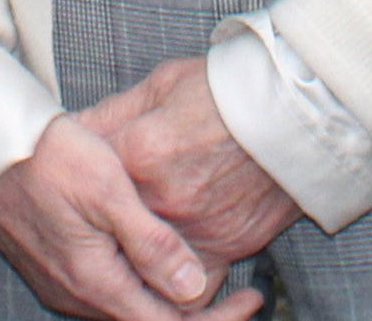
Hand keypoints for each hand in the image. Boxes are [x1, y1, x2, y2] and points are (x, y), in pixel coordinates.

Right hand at [0, 113, 262, 320]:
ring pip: (128, 309)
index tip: (253, 299)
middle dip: (199, 313)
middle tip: (243, 292)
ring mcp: (62, 285)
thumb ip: (152, 243)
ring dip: (169, 301)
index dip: (217, 318)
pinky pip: (108, 294)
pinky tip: (159, 262)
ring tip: (208, 274)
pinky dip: (142, 288)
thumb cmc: (46, 156)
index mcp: (95, 282)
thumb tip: (193, 289)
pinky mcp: (54, 270)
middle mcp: (76, 295)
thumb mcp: (109, 190)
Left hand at [87, 56, 304, 270]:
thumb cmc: (232, 91)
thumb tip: (78, 129)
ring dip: (132, 260)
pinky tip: (170, 270)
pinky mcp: (225, 250)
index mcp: (136, 156)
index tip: (72, 168)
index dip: (75, 169)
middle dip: (97, 218)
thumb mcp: (164, 84)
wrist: (299, 115)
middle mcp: (159, 203)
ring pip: (144, 267)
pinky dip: (178, 284)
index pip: (84, 173)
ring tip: (123, 249)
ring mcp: (192, 232)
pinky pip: (191, 288)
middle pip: (107, 225)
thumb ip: (116, 113)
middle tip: (93, 212)